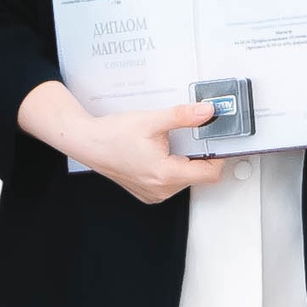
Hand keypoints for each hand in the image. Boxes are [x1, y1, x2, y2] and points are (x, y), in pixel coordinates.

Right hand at [17, 80, 226, 204]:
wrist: (88, 142)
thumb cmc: (113, 134)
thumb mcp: (152, 120)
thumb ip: (182, 116)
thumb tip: (207, 112)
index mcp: (165, 174)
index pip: (210, 173)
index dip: (219, 155)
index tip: (219, 140)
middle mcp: (162, 189)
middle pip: (199, 175)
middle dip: (200, 154)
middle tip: (194, 134)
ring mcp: (154, 193)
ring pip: (186, 178)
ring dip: (186, 160)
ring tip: (170, 142)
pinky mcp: (148, 192)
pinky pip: (172, 182)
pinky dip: (173, 166)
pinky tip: (160, 151)